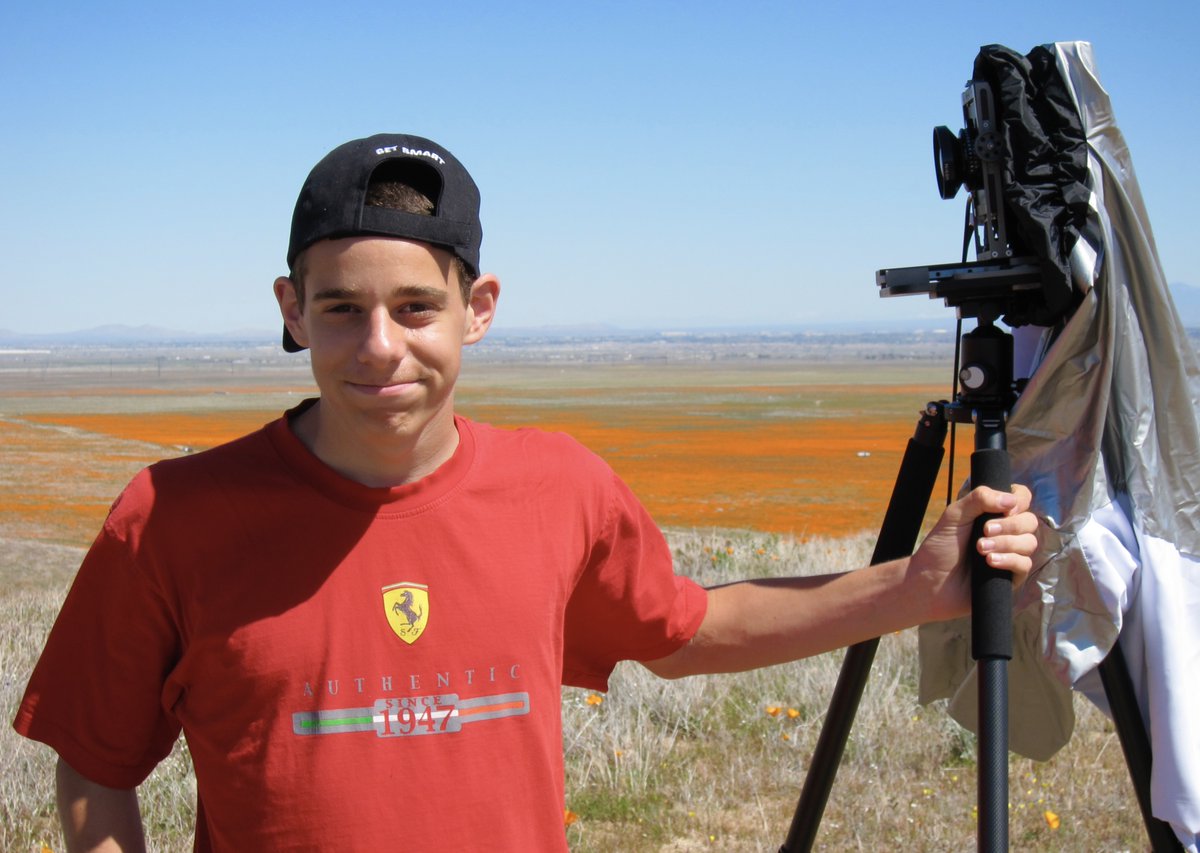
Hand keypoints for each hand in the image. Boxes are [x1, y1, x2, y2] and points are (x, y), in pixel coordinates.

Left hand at [909, 484, 1039, 621]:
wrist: (931, 581)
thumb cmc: (941, 547)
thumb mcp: (954, 515)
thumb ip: (979, 499)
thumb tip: (1011, 499)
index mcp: (994, 513)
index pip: (1022, 498)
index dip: (1019, 500)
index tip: (1004, 509)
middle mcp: (1006, 532)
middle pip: (1030, 521)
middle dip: (1009, 525)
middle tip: (984, 530)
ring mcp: (1011, 554)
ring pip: (1029, 543)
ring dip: (1005, 543)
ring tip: (980, 548)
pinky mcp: (1012, 576)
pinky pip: (1024, 564)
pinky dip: (1008, 560)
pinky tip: (990, 561)